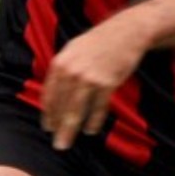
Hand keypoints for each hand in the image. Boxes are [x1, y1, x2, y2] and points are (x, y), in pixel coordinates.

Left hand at [42, 13, 149, 149]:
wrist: (126, 32)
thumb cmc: (99, 41)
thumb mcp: (73, 49)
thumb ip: (63, 69)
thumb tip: (55, 93)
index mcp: (60, 62)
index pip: (49, 94)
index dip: (48, 113)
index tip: (47, 127)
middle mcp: (71, 71)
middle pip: (60, 106)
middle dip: (57, 127)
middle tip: (57, 144)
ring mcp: (89, 78)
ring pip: (76, 110)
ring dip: (70, 130)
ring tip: (66, 143)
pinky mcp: (107, 83)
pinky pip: (98, 108)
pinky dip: (93, 121)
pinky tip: (90, 130)